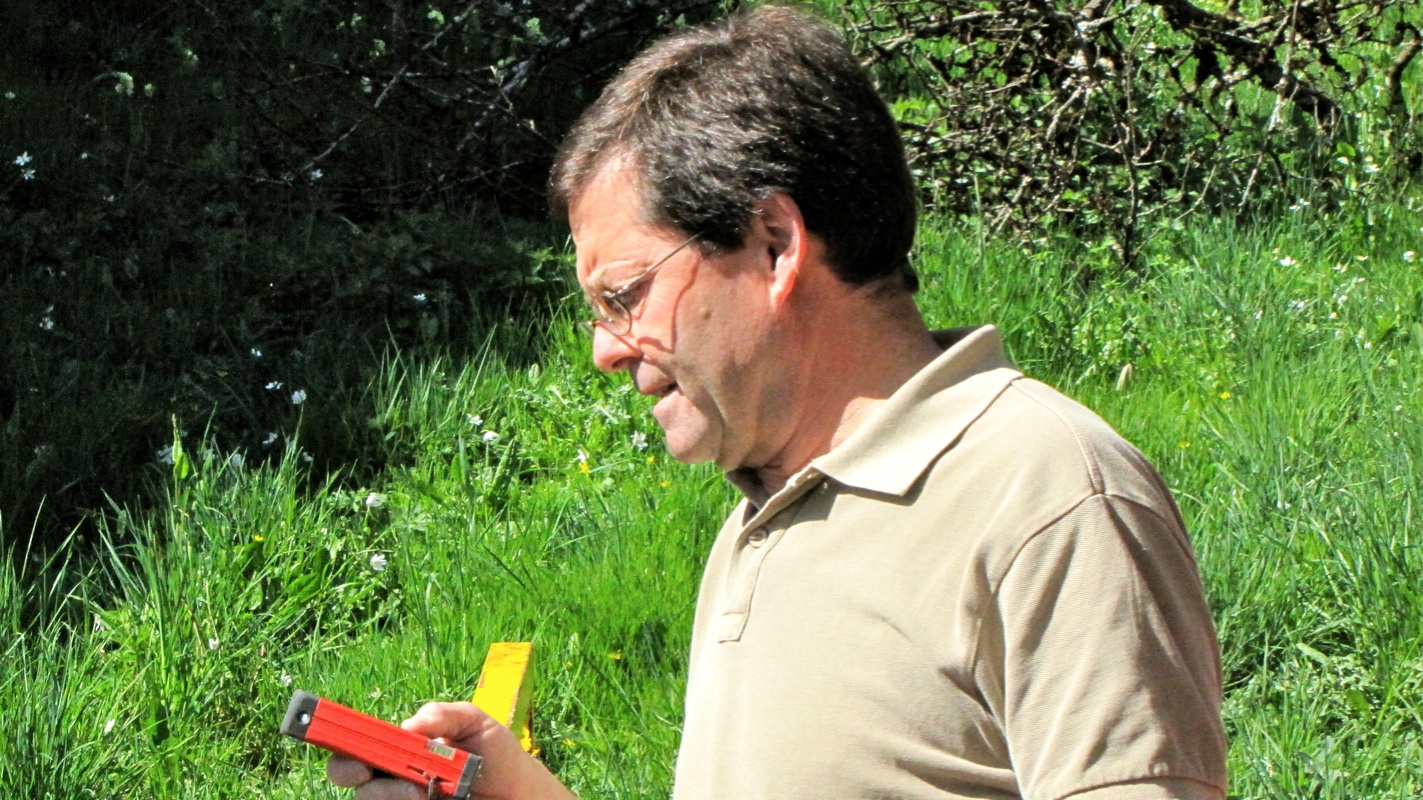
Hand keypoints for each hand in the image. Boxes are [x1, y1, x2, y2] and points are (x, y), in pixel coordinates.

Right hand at [325, 702, 575, 799]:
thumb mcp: (476, 722)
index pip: (358, 742)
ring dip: (386, 793)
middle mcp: (394, 775)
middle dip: (350, 769)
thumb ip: (444, 715)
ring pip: (367, 799)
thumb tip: (411, 725)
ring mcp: (401, 799)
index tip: (341, 737)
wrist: (520, 793)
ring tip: (421, 792)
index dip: (340, 737)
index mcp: (401, 747)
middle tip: (372, 770)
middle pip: (349, 774)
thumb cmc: (497, 755)